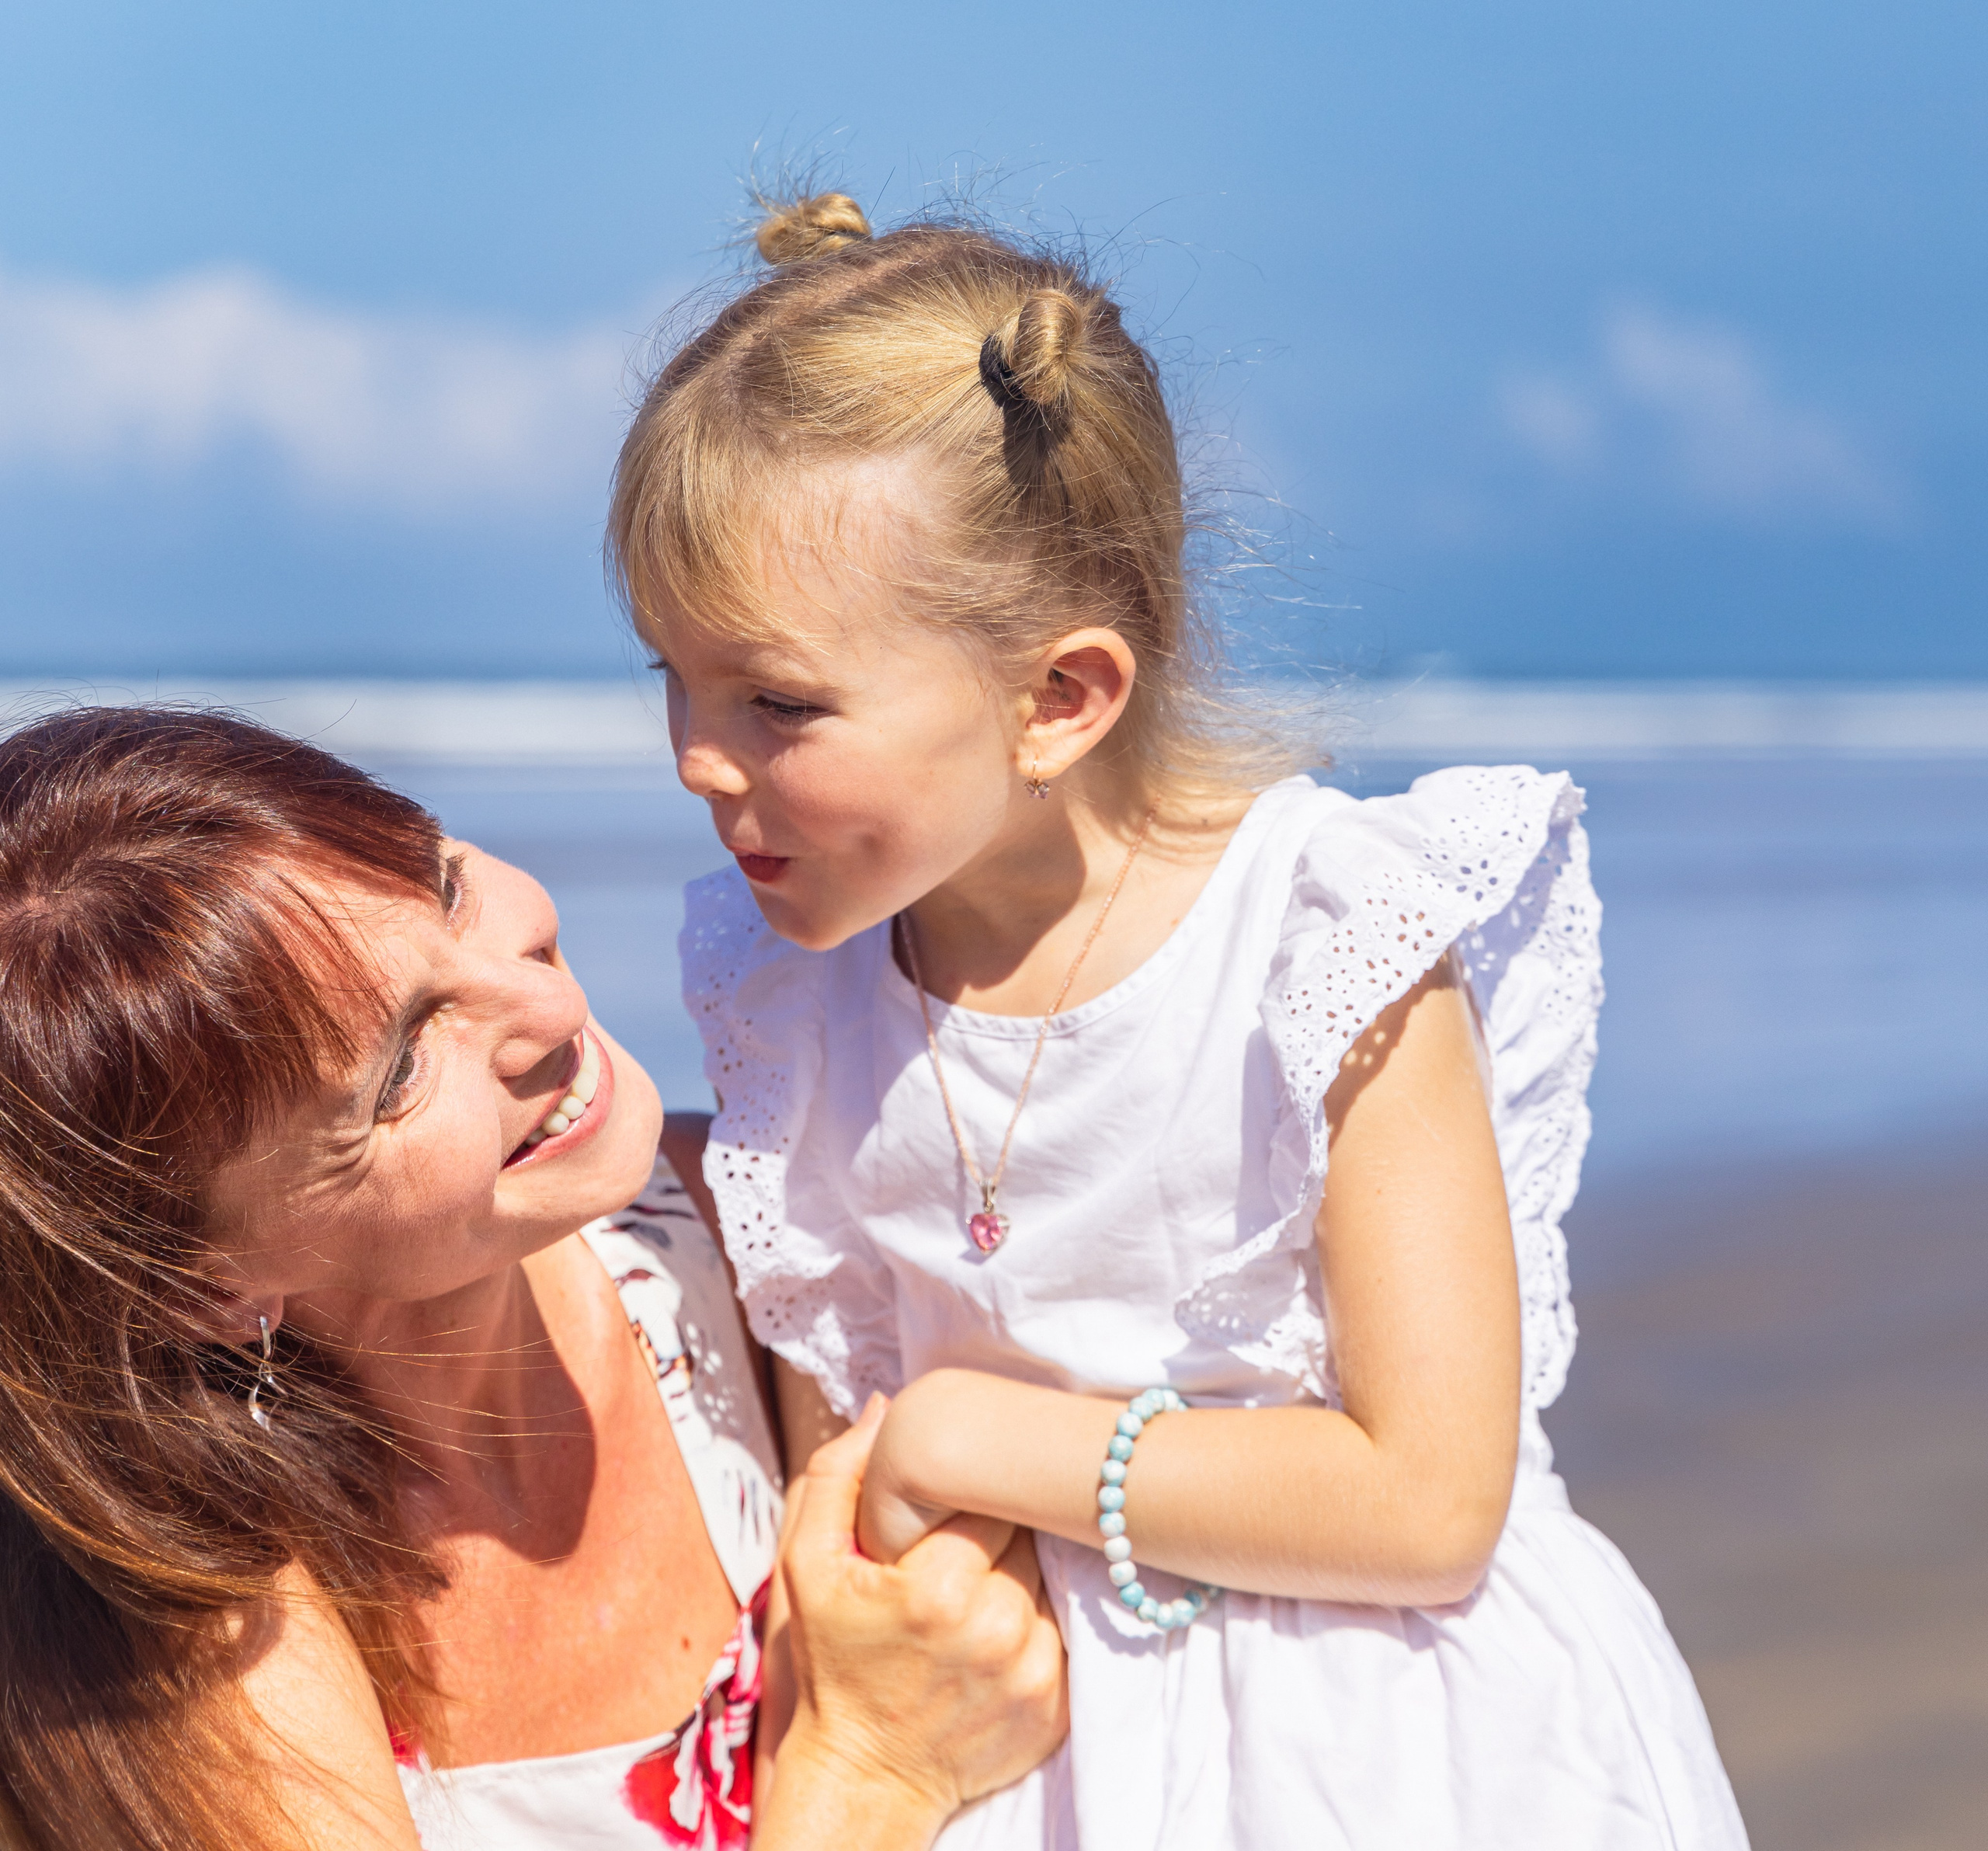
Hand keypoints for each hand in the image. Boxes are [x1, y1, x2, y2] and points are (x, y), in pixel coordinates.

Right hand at [761, 1397, 1067, 1840]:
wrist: (863, 1778)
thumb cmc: (831, 1664)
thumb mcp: (806, 1565)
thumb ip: (837, 1477)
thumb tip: (886, 1407)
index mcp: (938, 1588)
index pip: (987, 1493)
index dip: (963, 1495)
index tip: (942, 1513)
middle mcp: (997, 1629)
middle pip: (1024, 1533)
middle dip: (993, 1532)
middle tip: (954, 1554)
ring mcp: (1033, 1672)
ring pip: (1046, 1577)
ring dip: (1016, 1576)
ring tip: (971, 1597)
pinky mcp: (1056, 1706)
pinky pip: (1062, 1630)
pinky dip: (1034, 1625)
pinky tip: (990, 1639)